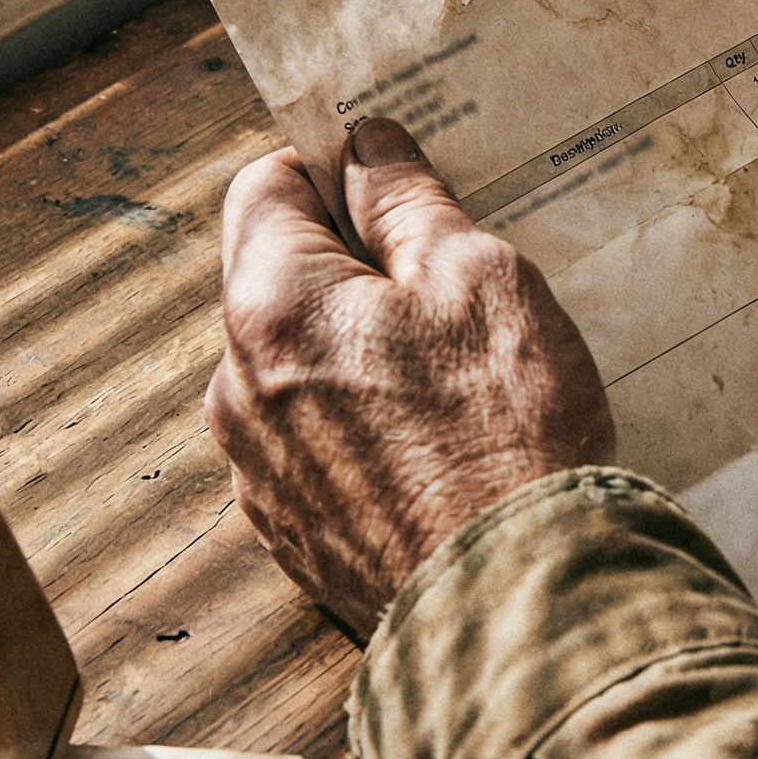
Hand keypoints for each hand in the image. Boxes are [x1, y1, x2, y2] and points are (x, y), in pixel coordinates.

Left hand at [205, 117, 613, 632]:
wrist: (519, 610)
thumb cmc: (507, 437)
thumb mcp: (480, 279)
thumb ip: (408, 203)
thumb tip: (367, 149)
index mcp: (271, 307)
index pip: (263, 185)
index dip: (333, 168)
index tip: (396, 183)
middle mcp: (238, 388)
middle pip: (278, 279)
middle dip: (354, 266)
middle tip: (451, 285)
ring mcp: (259, 470)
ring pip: (298, 365)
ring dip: (360, 350)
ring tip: (456, 380)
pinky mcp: (291, 533)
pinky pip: (316, 443)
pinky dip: (365, 426)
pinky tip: (440, 445)